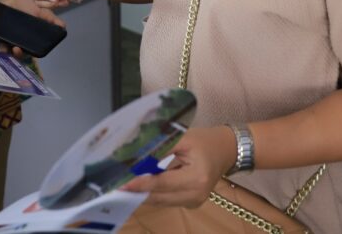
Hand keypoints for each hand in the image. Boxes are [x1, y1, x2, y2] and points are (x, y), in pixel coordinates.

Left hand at [0, 0, 66, 56]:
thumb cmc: (28, 6)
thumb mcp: (41, 12)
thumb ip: (51, 20)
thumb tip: (63, 27)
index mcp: (23, 40)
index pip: (23, 51)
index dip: (21, 53)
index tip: (19, 50)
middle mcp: (12, 40)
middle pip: (10, 52)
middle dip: (9, 53)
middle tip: (10, 50)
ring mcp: (3, 35)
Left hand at [123, 126, 237, 207]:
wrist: (226, 150)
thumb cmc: (204, 141)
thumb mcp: (183, 138)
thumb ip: (160, 148)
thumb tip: (136, 156)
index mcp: (196, 178)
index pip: (162, 183)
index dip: (141, 183)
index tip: (121, 182)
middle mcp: (196, 195)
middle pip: (159, 196)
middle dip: (137, 191)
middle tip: (115, 184)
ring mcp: (194, 202)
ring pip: (161, 201)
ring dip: (143, 193)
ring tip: (123, 184)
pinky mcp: (191, 203)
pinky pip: (167, 200)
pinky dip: (153, 193)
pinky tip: (140, 186)